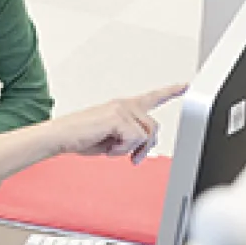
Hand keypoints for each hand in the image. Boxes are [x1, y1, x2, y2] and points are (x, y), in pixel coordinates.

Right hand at [53, 84, 186, 163]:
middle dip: (146, 147)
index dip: (171, 91)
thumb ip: (130, 137)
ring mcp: (122, 110)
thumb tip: (146, 146)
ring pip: (145, 135)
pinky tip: (107, 147)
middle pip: (154, 128)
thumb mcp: (113, 138)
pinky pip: (134, 140)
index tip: (185, 85)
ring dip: (130, 149)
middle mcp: (124, 104)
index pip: (152, 97)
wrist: (60, 136)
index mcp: (123, 107)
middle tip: (134, 159)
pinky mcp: (118, 118)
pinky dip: (121, 150)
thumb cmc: (81, 137)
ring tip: (112, 149)